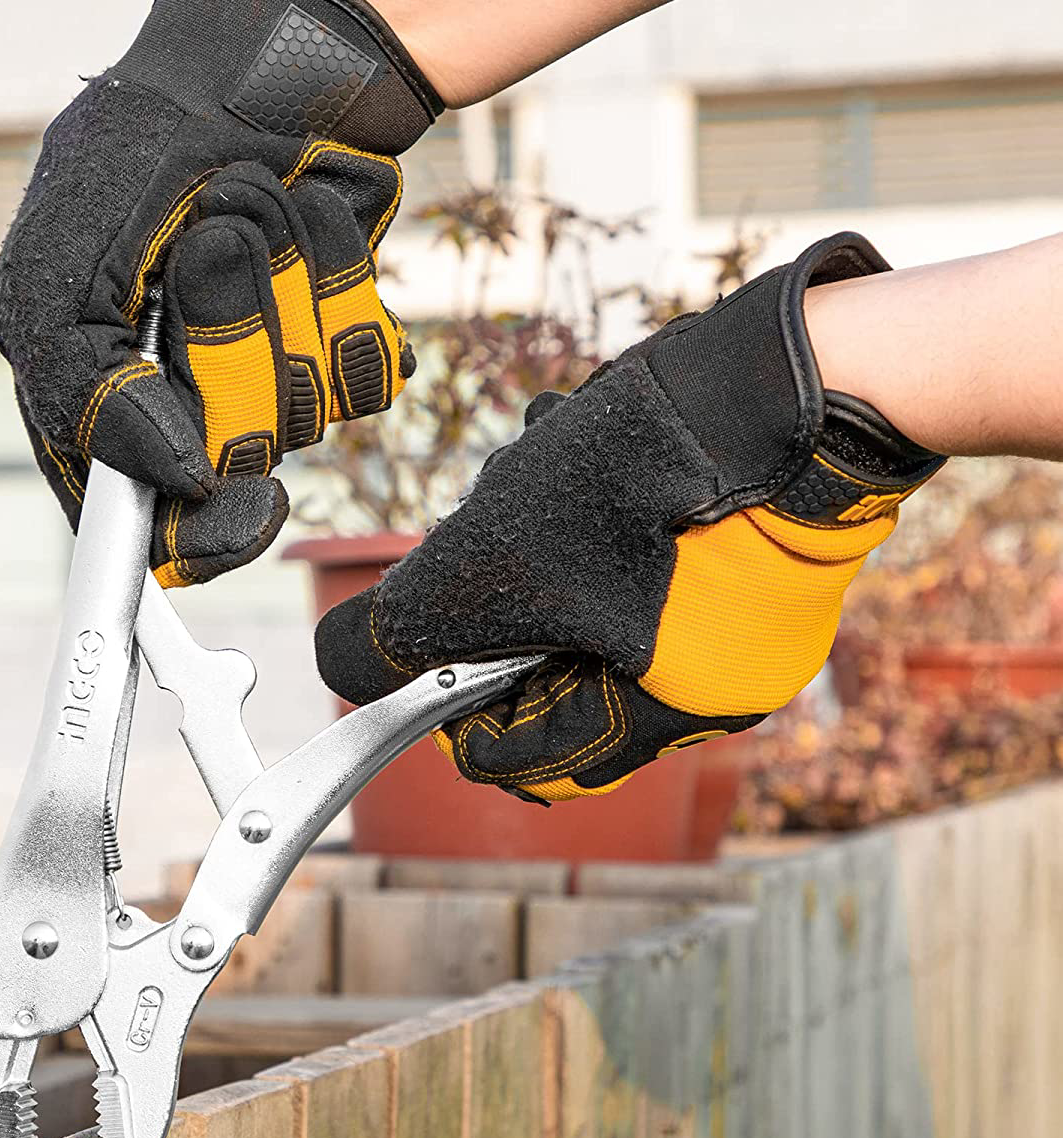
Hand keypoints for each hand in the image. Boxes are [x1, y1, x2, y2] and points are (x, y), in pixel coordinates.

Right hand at [0, 0, 441, 586]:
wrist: (263, 55)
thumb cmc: (143, 149)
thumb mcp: (67, 272)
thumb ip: (87, 396)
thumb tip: (177, 484)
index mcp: (88, 387)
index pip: (139, 520)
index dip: (197, 534)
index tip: (250, 507)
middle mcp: (175, 394)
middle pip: (234, 461)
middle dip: (240, 352)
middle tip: (220, 249)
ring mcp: (257, 368)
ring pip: (307, 415)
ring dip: (290, 298)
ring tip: (258, 209)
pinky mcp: (327, 338)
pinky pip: (366, 375)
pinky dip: (348, 296)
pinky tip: (316, 224)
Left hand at [314, 233, 946, 801]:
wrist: (793, 379)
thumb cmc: (647, 484)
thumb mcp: (489, 565)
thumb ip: (402, 632)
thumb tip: (343, 670)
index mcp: (667, 712)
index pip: (535, 759)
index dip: (460, 718)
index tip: (420, 667)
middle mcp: (714, 677)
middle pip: (557, 677)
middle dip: (499, 613)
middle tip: (482, 546)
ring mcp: (741, 609)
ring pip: (590, 603)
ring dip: (537, 549)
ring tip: (529, 477)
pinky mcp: (747, 542)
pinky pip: (639, 553)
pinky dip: (585, 514)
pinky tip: (571, 450)